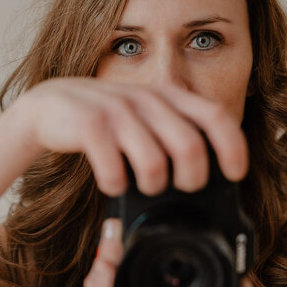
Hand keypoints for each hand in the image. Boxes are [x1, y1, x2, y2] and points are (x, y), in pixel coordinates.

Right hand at [22, 77, 248, 195]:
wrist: (50, 106)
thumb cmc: (107, 120)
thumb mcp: (146, 118)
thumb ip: (174, 134)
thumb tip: (206, 173)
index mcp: (168, 96)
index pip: (215, 116)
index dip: (233, 148)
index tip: (236, 175)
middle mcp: (147, 100)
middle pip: (190, 147)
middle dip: (193, 179)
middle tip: (182, 189)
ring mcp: (117, 110)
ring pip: (154, 163)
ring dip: (153, 186)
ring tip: (143, 187)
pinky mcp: (89, 124)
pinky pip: (113, 169)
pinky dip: (115, 185)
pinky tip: (112, 183)